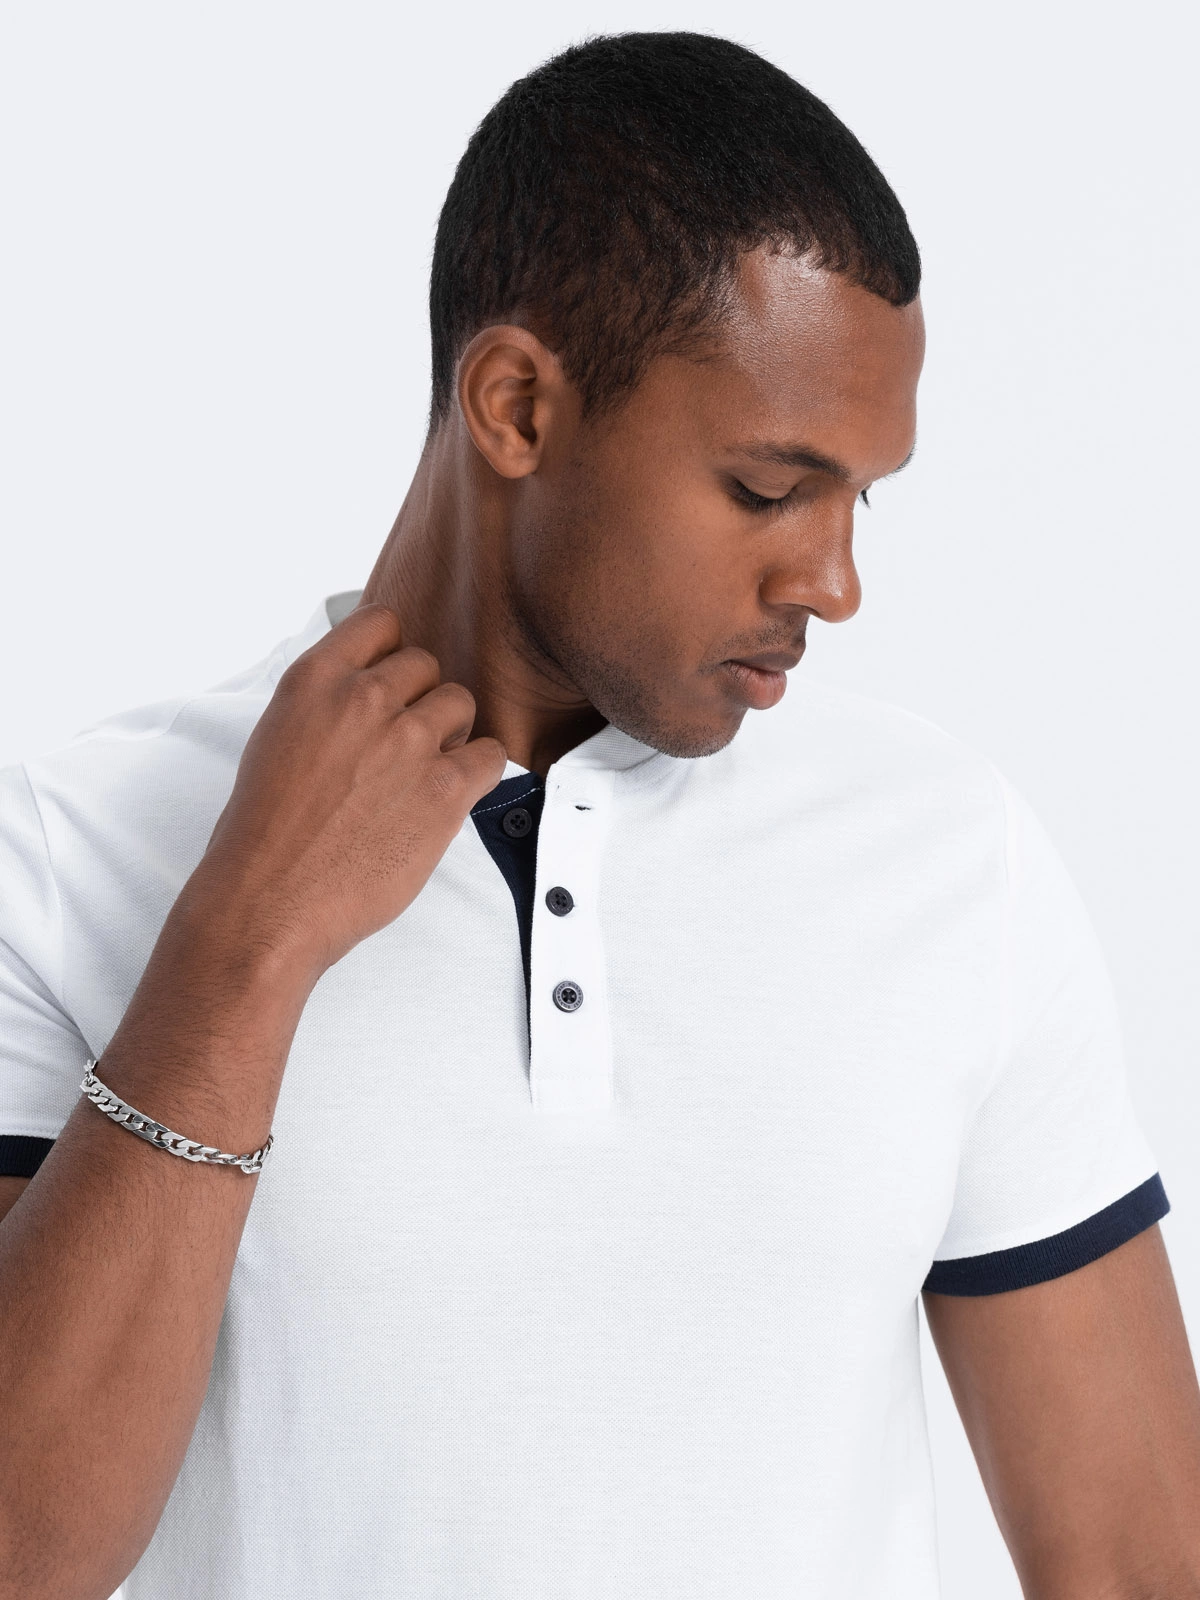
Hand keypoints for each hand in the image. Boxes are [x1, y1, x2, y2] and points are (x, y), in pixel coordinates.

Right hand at [192, 602, 506, 981]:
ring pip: (460, 703)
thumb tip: (365, 693)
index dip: (390, 655)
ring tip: (421, 773)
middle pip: (425, 665)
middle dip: (419, 701)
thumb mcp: (277, 738)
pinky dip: (478, 772)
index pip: (380, 623)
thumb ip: (326, 705)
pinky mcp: (444, 788)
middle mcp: (363, 700)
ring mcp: (408, 741)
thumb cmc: (266, 834)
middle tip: (402, 744)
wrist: (269, 901)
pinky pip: (491, 754)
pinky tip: (451, 793)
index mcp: (315, 681)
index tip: (390, 683)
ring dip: (448, 734)